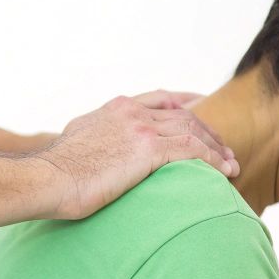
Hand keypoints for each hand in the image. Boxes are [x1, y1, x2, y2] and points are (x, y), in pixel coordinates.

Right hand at [31, 91, 239, 220]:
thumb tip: (94, 148)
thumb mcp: (75, 140)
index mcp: (115, 108)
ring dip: (216, 147)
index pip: (161, 98)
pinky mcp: (147, 149)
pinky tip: (225, 171)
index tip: (203, 111)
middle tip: (225, 147)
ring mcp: (140, 128)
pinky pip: (192, 151)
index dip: (186, 104)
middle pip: (183, 115)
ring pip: (192, 131)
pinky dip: (213, 160)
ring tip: (231, 163)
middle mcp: (130, 111)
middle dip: (208, 131)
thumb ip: (93, 135)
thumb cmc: (56, 171)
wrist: (47, 179)